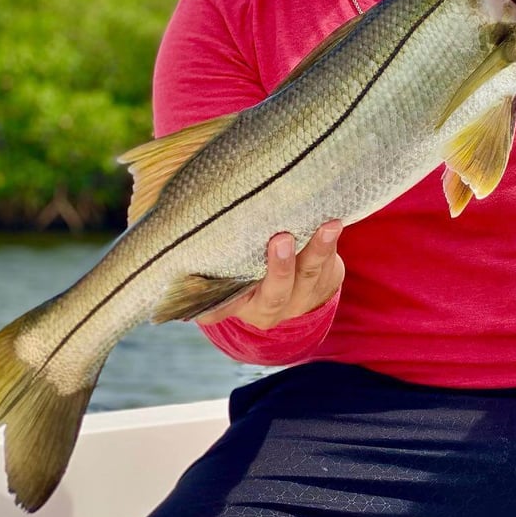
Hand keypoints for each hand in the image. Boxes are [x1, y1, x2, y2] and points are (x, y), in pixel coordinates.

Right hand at [196, 220, 344, 329]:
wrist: (294, 280)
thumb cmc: (247, 262)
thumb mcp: (228, 265)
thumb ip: (216, 251)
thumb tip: (180, 207)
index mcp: (236, 303)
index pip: (218, 309)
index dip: (212, 306)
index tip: (205, 302)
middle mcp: (268, 307)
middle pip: (275, 291)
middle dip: (279, 267)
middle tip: (281, 239)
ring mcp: (300, 299)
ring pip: (309, 276)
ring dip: (319, 249)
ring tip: (327, 226)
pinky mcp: (324, 284)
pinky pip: (329, 267)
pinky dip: (332, 244)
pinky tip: (335, 223)